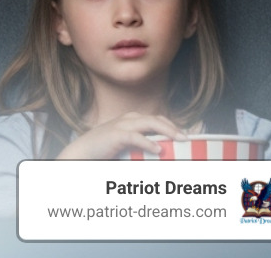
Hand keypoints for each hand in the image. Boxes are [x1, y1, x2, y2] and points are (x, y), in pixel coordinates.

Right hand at [57, 112, 185, 159]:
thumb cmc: (104, 150)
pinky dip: (148, 142)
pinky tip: (158, 149)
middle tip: (187, 138)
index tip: (185, 136)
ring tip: (179, 140)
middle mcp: (128, 119)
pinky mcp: (116, 135)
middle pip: (156, 118)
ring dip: (167, 130)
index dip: (172, 125)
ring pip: (149, 122)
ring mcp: (121, 125)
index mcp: (131, 120)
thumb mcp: (126, 144)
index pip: (156, 119)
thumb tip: (162, 151)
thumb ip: (141, 144)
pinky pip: (135, 137)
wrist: (82, 151)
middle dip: (173, 127)